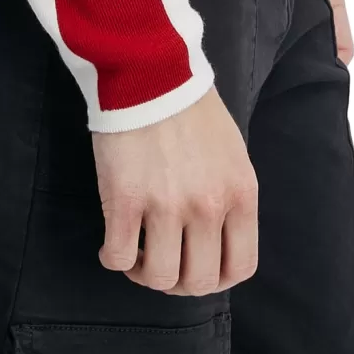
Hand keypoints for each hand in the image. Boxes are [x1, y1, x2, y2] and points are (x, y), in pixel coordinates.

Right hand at [92, 84, 258, 294]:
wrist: (150, 71)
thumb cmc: (191, 109)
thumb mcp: (232, 155)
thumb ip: (229, 198)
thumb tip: (216, 240)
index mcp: (240, 195)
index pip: (241, 267)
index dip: (217, 279)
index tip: (197, 269)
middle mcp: (209, 207)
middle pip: (200, 282)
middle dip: (180, 283)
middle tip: (162, 263)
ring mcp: (167, 206)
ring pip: (160, 277)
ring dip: (146, 275)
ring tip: (137, 254)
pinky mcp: (125, 200)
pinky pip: (119, 257)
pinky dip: (114, 259)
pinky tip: (112, 243)